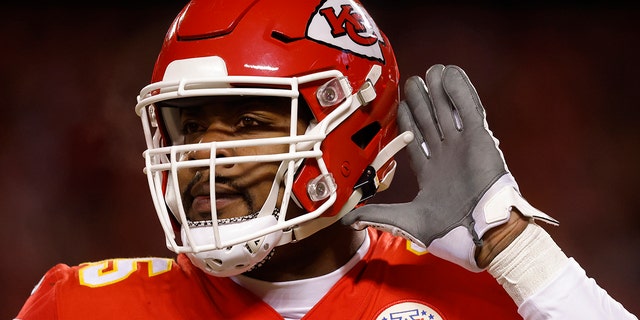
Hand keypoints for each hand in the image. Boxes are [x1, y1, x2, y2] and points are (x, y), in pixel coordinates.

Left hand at [343, 64, 557, 270]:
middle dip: (421, 100)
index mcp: (430, 172)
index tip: (398, 104)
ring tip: (430, 72)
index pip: (415, 138)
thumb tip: (346, 220)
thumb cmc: (448, 233)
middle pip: (431, 119)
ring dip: (439, 91)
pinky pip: (469, 109)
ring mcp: (462, 146)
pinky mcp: (479, 139)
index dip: (408, 119)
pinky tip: (450, 74)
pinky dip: (461, 91)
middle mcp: (446, 155)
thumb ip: (378, 215)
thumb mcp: (406, 221)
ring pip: (448, 110)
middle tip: (412, 81)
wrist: (479, 235)